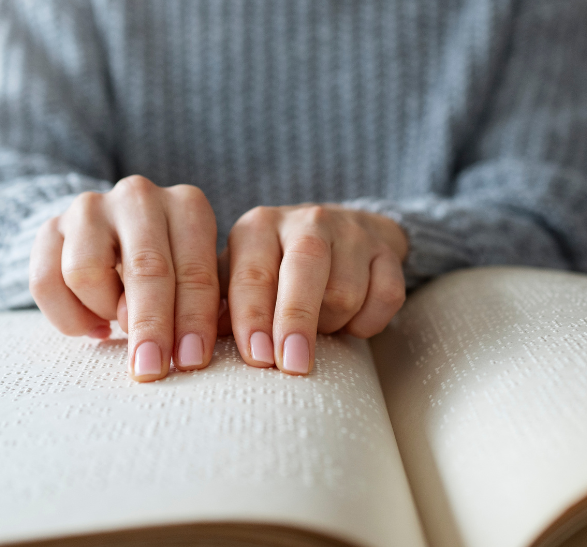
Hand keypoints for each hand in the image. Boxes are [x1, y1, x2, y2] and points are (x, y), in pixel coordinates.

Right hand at [29, 176, 219, 381]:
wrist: (114, 235)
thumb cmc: (171, 267)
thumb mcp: (196, 279)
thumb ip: (195, 304)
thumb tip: (188, 348)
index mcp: (187, 206)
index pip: (194, 269)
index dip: (194, 319)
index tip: (191, 360)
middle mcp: (139, 198)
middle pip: (144, 268)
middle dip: (150, 325)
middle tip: (151, 368)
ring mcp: (90, 209)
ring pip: (86, 273)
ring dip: (104, 311)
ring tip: (117, 323)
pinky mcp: (49, 227)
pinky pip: (45, 282)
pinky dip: (68, 316)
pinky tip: (92, 326)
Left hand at [222, 204, 407, 374]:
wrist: (345, 233)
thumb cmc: (278, 270)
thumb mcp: (242, 279)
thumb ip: (220, 308)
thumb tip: (199, 345)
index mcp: (258, 228)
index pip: (252, 274)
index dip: (253, 317)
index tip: (257, 358)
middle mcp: (304, 221)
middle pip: (304, 270)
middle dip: (297, 321)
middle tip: (293, 366)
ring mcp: (351, 233)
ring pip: (344, 292)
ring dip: (332, 324)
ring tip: (320, 327)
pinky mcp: (386, 250)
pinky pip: (385, 297)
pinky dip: (369, 321)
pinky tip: (354, 322)